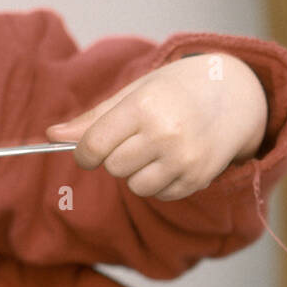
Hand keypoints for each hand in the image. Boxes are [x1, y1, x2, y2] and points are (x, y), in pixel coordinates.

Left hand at [45, 53, 267, 200]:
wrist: (235, 96)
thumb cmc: (175, 90)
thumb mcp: (134, 92)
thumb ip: (92, 118)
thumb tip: (51, 136)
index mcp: (144, 106)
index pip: (94, 145)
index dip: (85, 153)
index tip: (89, 151)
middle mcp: (165, 133)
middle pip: (114, 167)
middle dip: (116, 157)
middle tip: (137, 138)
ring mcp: (184, 159)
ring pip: (135, 186)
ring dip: (137, 173)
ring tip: (156, 148)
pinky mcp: (197, 178)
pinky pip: (159, 195)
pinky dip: (160, 182)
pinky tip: (174, 158)